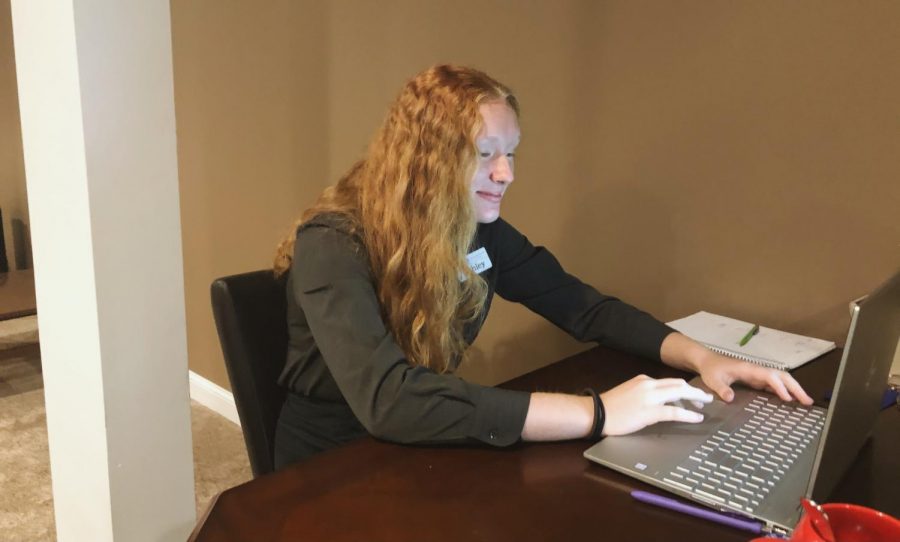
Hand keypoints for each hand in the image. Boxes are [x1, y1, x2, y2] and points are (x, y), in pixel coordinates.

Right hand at [599, 375, 713, 435]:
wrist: (596, 413)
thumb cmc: (609, 407)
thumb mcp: (628, 393)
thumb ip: (643, 393)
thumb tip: (658, 402)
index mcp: (643, 380)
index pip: (669, 381)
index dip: (684, 387)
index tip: (693, 393)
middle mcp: (648, 384)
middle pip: (679, 384)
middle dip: (694, 391)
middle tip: (706, 398)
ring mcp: (649, 397)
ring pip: (680, 393)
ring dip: (695, 398)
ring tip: (705, 405)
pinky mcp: (649, 412)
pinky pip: (674, 412)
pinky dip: (688, 415)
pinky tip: (697, 418)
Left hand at [694, 351, 813, 404]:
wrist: (707, 360)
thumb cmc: (711, 369)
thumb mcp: (713, 380)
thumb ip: (721, 389)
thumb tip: (730, 398)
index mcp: (749, 369)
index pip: (769, 376)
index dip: (779, 387)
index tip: (788, 399)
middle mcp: (757, 370)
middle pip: (781, 376)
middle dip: (795, 387)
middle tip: (808, 402)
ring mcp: (757, 374)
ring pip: (780, 379)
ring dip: (793, 389)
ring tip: (805, 402)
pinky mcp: (756, 378)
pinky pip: (773, 384)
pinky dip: (784, 390)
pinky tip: (790, 400)